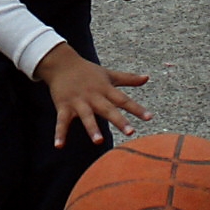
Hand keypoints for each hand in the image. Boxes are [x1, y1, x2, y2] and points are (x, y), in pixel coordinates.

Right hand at [34, 46, 151, 146]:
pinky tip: (59, 146)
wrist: (61, 63)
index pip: (124, 100)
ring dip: (92, 129)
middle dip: (119, 121)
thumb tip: (147, 78)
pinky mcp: (64, 106)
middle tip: (131, 132)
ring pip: (86, 117)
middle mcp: (94, 96)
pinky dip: (60, 134)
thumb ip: (128, 78)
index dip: (137, 109)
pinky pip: (62, 122)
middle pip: (108, 109)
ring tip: (99, 142)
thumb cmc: (88, 72)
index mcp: (105, 89)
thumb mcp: (109, 74)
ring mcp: (78, 102)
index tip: (149, 118)